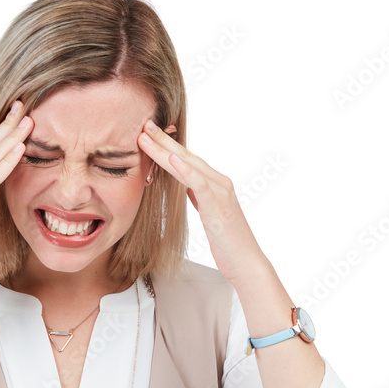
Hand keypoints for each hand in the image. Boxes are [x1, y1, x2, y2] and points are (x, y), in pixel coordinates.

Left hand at [138, 120, 266, 282]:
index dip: (167, 147)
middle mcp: (219, 182)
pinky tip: (173, 158)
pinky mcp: (218, 205)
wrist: (246, 263)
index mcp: (214, 185)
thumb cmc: (227, 244)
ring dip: (166, 150)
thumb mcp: (209, 216)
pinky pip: (200, 183)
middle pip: (187, 157)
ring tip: (146, 136)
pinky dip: (186, 169)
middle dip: (163, 140)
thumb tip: (187, 187)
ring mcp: (220, 191)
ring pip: (189, 165)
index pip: (187, 161)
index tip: (148, 136)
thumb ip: (200, 198)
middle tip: (143, 125)